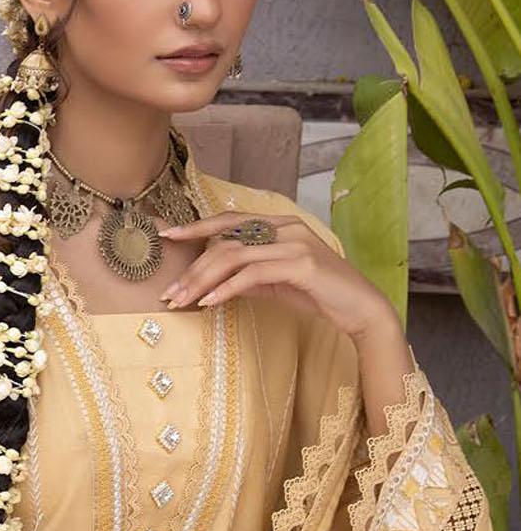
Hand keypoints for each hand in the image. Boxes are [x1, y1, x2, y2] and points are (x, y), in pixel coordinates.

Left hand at [156, 211, 395, 341]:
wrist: (361, 309)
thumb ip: (251, 276)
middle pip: (225, 241)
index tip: (168, 236)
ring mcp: (294, 244)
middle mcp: (286, 227)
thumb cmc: (321, 295)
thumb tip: (218, 282)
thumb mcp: (278, 283)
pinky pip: (252, 274)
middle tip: (169, 293)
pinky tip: (209, 303)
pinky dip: (226, 289)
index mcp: (281, 225)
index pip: (231, 221)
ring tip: (182, 301)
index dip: (197, 227)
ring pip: (233, 256)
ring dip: (202, 281)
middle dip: (192, 268)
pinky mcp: (301, 265)